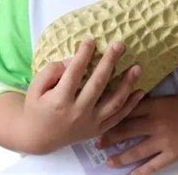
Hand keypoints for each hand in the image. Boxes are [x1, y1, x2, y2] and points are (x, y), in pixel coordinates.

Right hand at [23, 40, 144, 153]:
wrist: (38, 137)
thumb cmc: (36, 106)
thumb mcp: (36, 87)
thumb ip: (52, 71)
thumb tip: (73, 60)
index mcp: (59, 100)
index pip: (74, 73)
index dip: (83, 55)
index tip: (91, 40)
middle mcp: (77, 112)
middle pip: (97, 84)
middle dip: (110, 62)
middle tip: (119, 45)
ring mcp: (89, 123)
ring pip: (113, 102)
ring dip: (127, 84)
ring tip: (137, 67)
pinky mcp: (97, 130)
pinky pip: (118, 118)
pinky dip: (131, 105)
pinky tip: (141, 91)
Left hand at [97, 95, 177, 173]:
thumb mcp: (164, 98)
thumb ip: (146, 103)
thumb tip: (125, 105)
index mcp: (153, 105)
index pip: (126, 110)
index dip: (111, 117)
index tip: (97, 120)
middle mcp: (156, 123)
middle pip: (127, 131)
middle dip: (110, 137)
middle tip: (96, 143)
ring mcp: (164, 141)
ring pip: (137, 151)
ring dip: (120, 157)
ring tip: (108, 161)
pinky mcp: (172, 155)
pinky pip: (153, 166)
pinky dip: (141, 172)